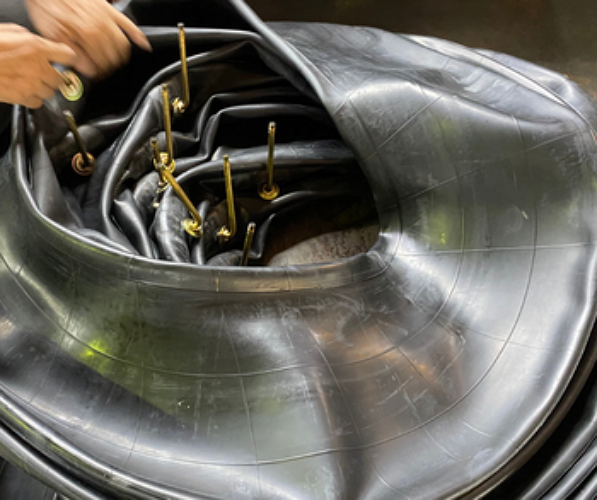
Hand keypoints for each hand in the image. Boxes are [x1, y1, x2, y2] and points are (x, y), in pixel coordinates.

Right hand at [0, 24, 74, 107]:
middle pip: (60, 79)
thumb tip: (34, 42)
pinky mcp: (23, 98)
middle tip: (45, 74)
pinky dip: (33, 99)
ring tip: (31, 83)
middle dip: (54, 77)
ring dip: (43, 89)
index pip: (67, 55)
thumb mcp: (7, 32)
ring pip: (50, 93)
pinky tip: (25, 92)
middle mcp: (37, 67)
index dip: (67, 58)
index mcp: (36, 48)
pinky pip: (37, 103)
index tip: (66, 61)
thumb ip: (26, 38)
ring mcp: (31, 84)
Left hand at [26, 0, 151, 78]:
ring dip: (122, 57)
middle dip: (110, 67)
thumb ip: (71, 52)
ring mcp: (109, 19)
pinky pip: (130, 26)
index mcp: (88, 35)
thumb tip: (86, 70)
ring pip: (124, 45)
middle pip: (113, 56)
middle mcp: (102, 27)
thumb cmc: (49, 5)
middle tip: (105, 72)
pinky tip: (144, 45)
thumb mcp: (53, 32)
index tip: (96, 77)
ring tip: (117, 63)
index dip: (99, 73)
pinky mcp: (112, 11)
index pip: (100, 63)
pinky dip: (139, 37)